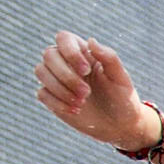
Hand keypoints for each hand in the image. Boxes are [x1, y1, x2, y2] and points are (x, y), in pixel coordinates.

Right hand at [37, 35, 152, 151]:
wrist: (119, 125)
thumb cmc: (122, 97)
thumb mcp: (120, 78)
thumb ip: (109, 57)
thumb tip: (90, 40)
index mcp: (83, 52)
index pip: (64, 38)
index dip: (70, 52)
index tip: (86, 71)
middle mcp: (66, 62)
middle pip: (49, 55)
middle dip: (67, 76)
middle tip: (87, 93)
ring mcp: (57, 79)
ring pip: (41, 71)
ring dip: (60, 89)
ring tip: (82, 103)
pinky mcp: (51, 96)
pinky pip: (42, 93)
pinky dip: (57, 103)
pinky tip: (76, 111)